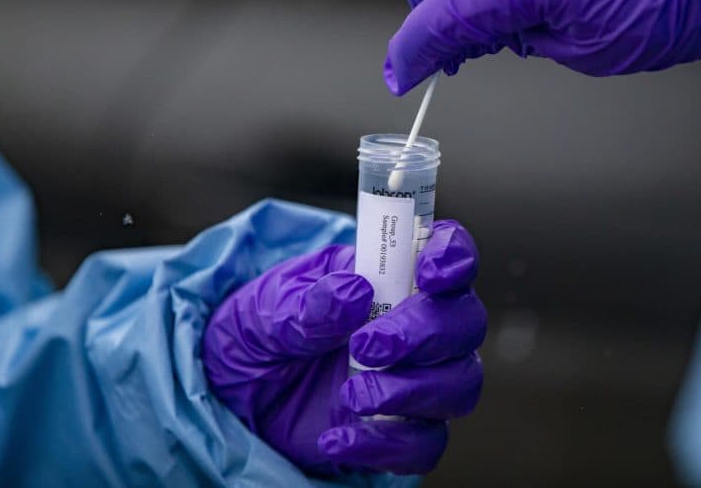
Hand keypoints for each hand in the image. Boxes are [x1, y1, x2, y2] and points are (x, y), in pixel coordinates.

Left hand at [201, 219, 485, 475]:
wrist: (235, 393)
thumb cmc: (261, 329)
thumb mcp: (266, 308)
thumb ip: (308, 303)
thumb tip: (353, 293)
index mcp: (391, 275)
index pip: (450, 253)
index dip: (454, 258)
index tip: (429, 275)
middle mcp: (416, 326)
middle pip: (465, 323)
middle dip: (425, 334)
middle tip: (367, 346)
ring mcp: (415, 380)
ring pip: (460, 385)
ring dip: (411, 391)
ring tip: (350, 396)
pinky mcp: (400, 431)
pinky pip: (424, 444)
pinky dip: (384, 445)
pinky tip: (336, 438)